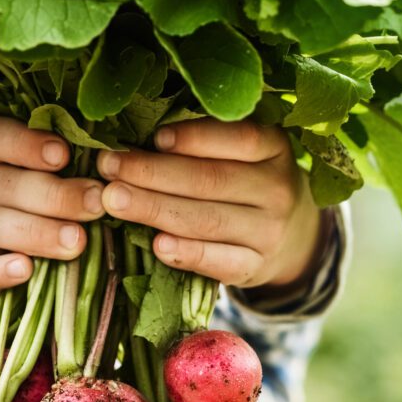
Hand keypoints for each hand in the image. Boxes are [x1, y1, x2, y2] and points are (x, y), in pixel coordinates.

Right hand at [0, 116, 104, 290]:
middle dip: (53, 195)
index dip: (27, 144)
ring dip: (35, 232)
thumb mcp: (64, 166)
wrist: (22, 239)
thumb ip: (79, 158)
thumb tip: (115, 157)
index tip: (64, 155)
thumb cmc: (57, 187)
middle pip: (3, 183)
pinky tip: (25, 269)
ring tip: (76, 241)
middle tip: (95, 204)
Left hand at [96, 119, 324, 292]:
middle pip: (210, 181)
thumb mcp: (244, 152)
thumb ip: (203, 141)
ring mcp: (269, 232)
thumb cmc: (249, 181)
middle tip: (108, 167)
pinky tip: (156, 245)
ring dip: (154, 210)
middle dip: (152, 173)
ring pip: (207, 221)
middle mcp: (278, 189)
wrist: (294, 236)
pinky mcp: (255, 268)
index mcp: (275, 148)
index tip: (154, 137)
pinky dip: (186, 254)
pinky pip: (218, 262)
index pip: (238, 139)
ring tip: (113, 200)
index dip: (194, 138)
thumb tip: (134, 133)